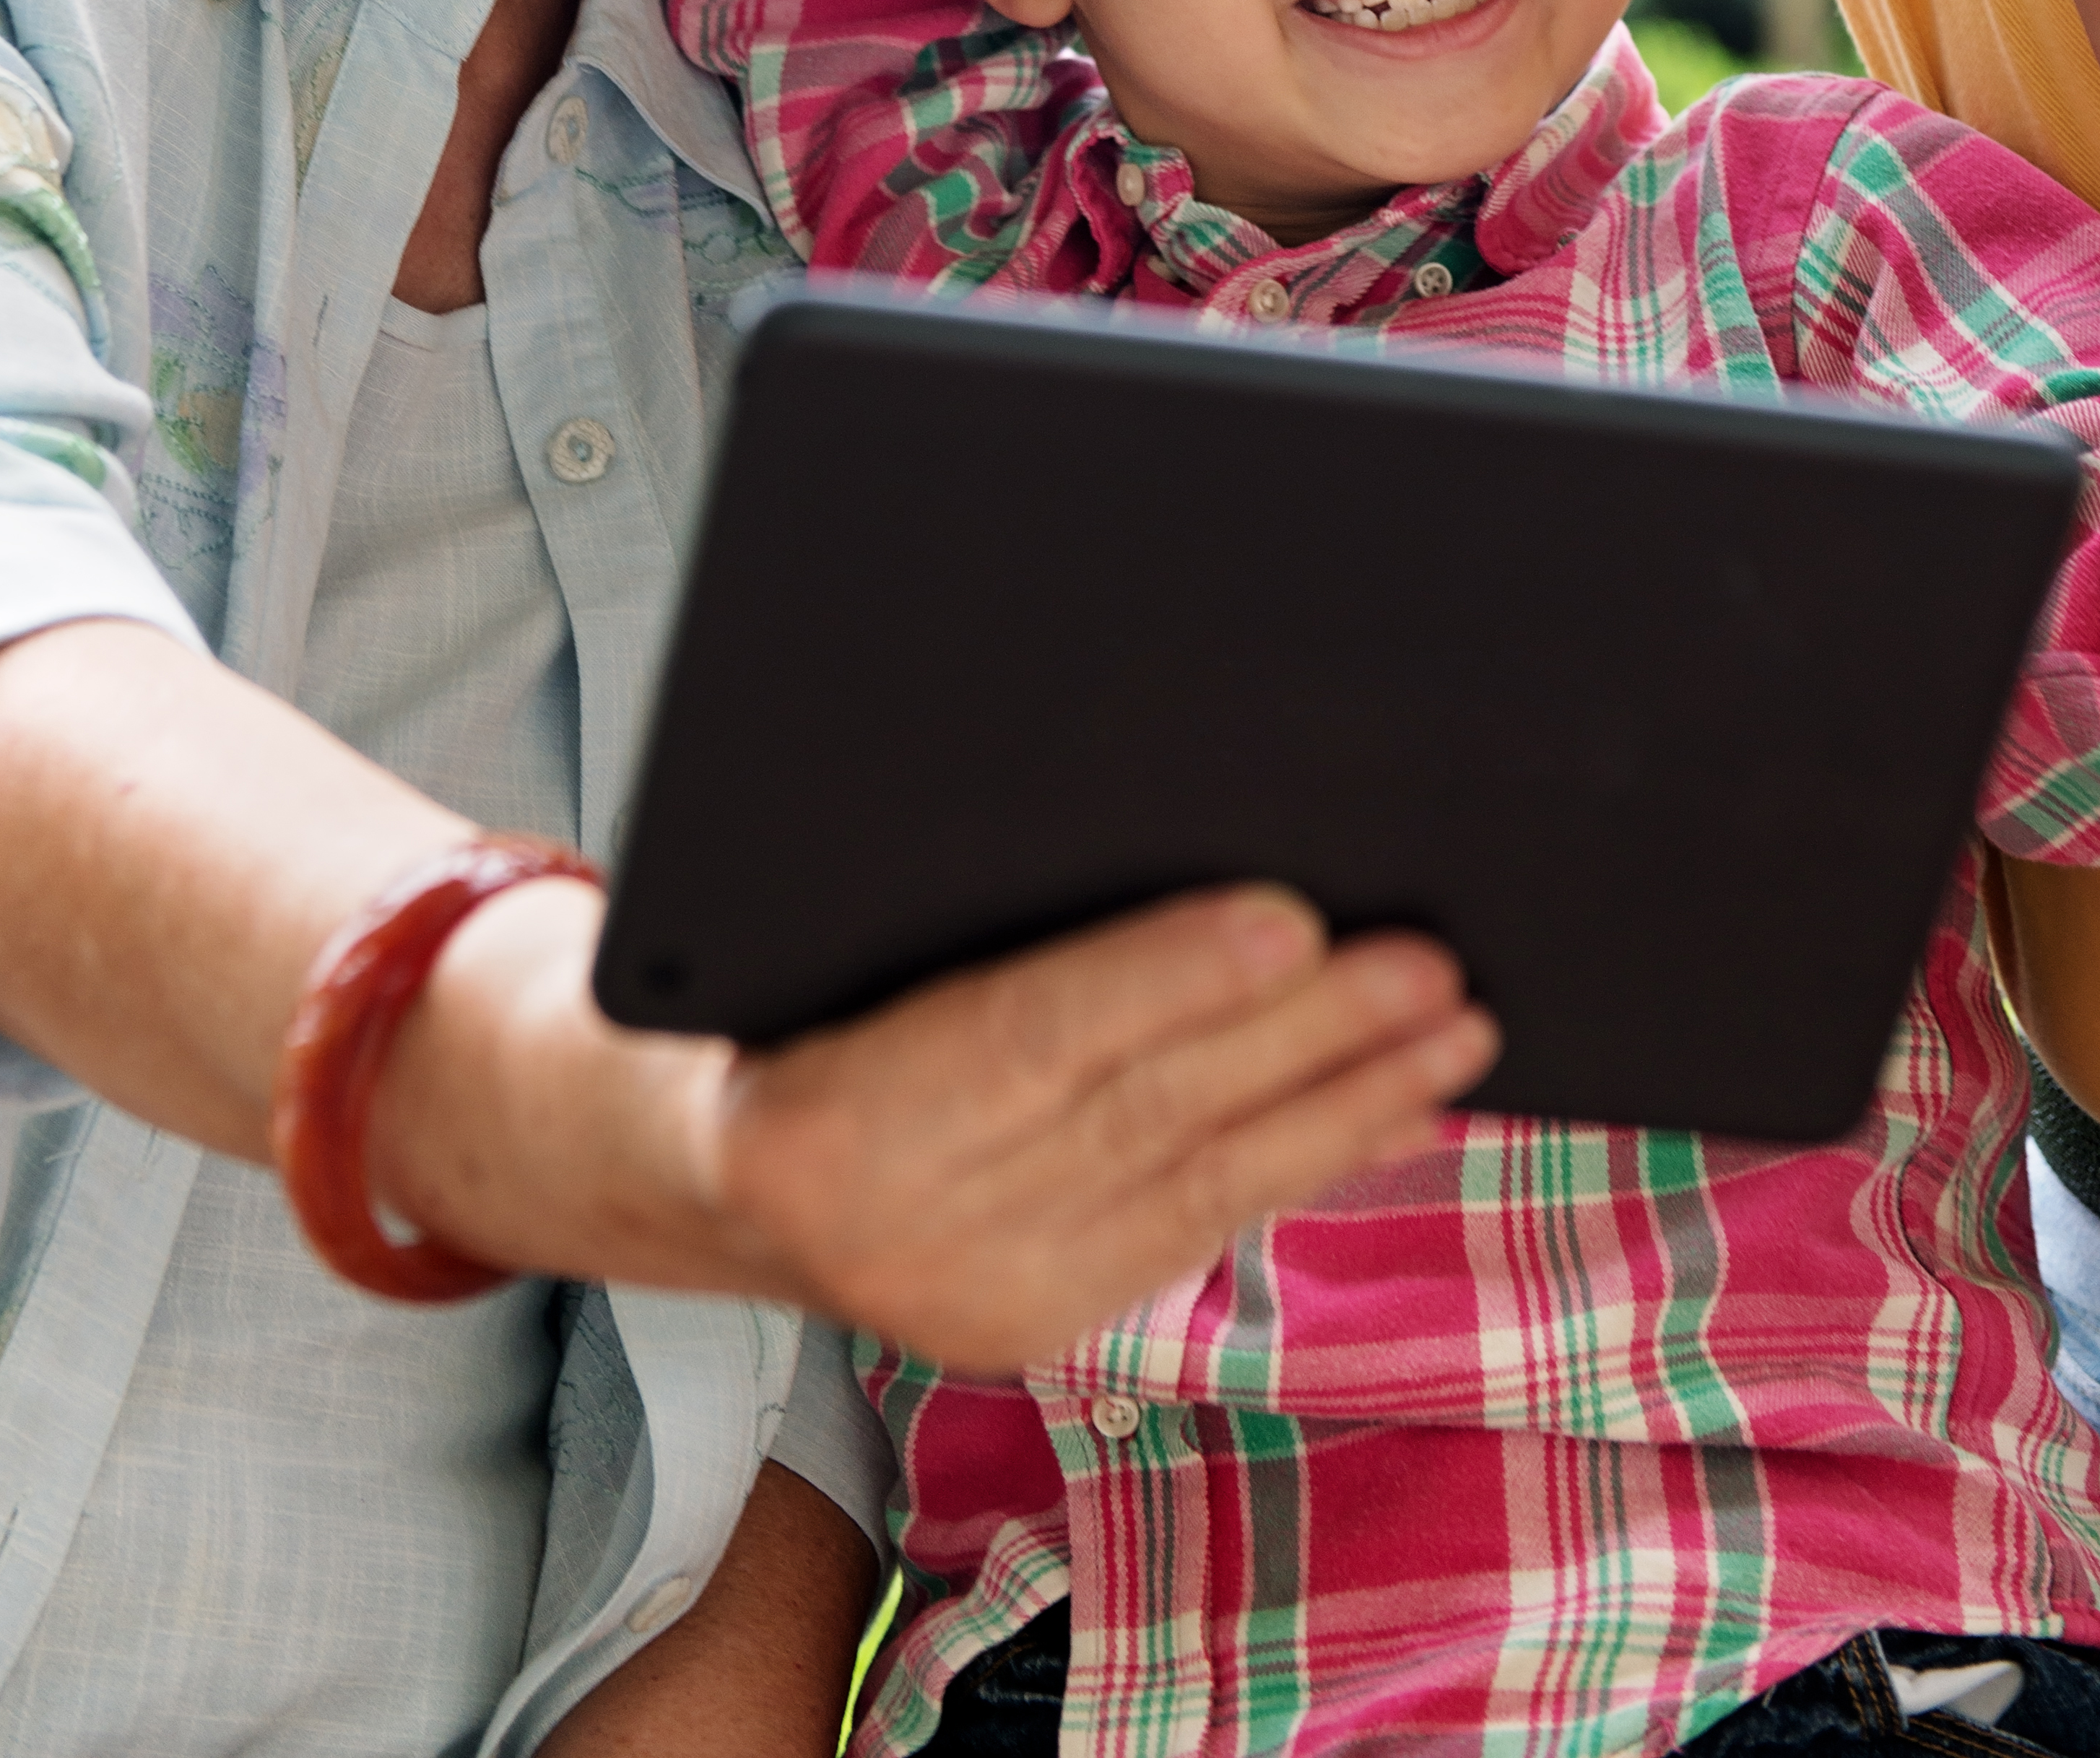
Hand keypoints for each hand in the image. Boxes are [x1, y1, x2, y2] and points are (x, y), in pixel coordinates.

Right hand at [386, 875, 1493, 1374]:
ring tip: (1455, 1020)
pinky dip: (1301, 1158)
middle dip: (1304, 1036)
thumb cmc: (721, 971)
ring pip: (1189, 1181)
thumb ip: (925, 871)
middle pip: (1136, 1112)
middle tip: (1433, 956)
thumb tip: (1111, 774)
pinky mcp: (1022, 1325)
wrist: (644, 1146)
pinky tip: (1391, 1103)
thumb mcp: (773, 903)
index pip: (1027, 1036)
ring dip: (1340, 1099)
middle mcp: (889, 1237)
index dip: (1162, 974)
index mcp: (807, 1123)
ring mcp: (962, 1299)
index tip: (1287, 917)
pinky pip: (1188, 1228)